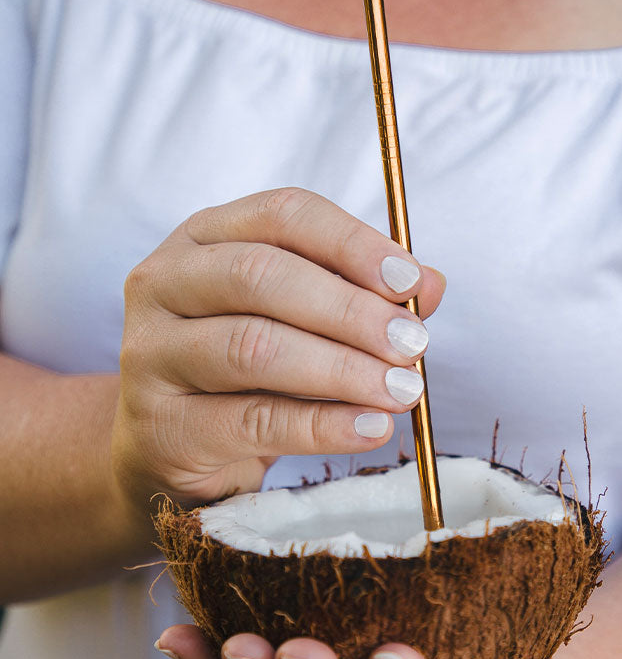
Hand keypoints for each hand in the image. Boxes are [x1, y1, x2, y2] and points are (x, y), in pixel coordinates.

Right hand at [110, 188, 445, 510]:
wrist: (172, 444)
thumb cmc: (245, 369)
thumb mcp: (300, 320)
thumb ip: (360, 295)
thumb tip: (431, 284)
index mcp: (204, 237)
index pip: (282, 214)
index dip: (352, 243)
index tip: (410, 281)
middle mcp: (165, 282)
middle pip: (261, 276)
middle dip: (349, 310)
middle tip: (412, 343)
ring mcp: (151, 353)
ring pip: (254, 347)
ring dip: (343, 369)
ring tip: (403, 390)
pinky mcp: (161, 425)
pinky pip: (252, 421)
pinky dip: (321, 426)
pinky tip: (370, 428)